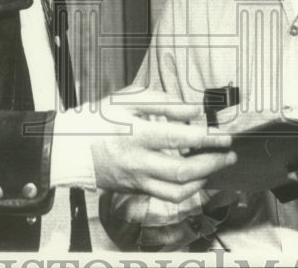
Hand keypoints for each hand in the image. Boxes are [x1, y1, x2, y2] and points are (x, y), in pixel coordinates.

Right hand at [88, 90, 235, 202]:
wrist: (68, 148)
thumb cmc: (96, 119)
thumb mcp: (126, 100)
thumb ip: (163, 103)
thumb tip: (194, 110)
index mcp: (136, 134)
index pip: (180, 139)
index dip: (207, 138)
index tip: (224, 134)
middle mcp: (138, 161)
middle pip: (184, 171)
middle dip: (213, 163)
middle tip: (229, 154)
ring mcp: (137, 180)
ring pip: (178, 191)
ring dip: (204, 179)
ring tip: (217, 166)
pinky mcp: (136, 190)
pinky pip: (167, 196)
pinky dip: (188, 189)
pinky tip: (197, 177)